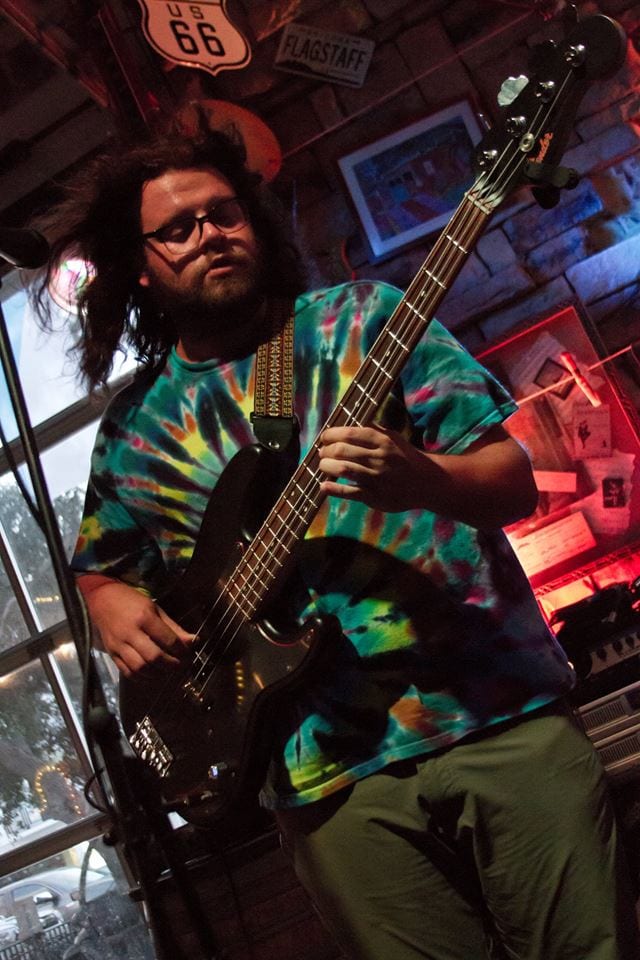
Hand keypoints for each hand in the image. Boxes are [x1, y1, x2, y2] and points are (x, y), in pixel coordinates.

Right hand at [82, 579, 194, 677]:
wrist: (101, 599)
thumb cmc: (131, 601)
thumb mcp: (155, 608)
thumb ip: (173, 627)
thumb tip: (193, 641)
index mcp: (144, 617)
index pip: (167, 639)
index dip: (181, 650)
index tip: (188, 653)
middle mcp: (130, 632)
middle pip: (154, 656)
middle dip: (171, 665)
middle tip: (180, 665)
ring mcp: (119, 645)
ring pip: (140, 667)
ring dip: (157, 673)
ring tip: (167, 671)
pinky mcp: (111, 653)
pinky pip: (127, 671)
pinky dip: (141, 678)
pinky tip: (151, 675)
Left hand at [317, 423, 537, 527]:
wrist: (427, 483)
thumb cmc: (406, 458)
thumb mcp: (393, 438)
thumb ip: (372, 430)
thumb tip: (348, 421)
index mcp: (383, 440)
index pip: (350, 432)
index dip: (331, 434)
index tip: (323, 437)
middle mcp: (378, 458)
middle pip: (342, 450)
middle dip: (326, 451)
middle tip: (321, 452)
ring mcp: (376, 478)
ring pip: (343, 469)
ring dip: (326, 466)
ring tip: (322, 466)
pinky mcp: (374, 497)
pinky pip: (349, 492)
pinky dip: (332, 489)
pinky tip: (323, 485)